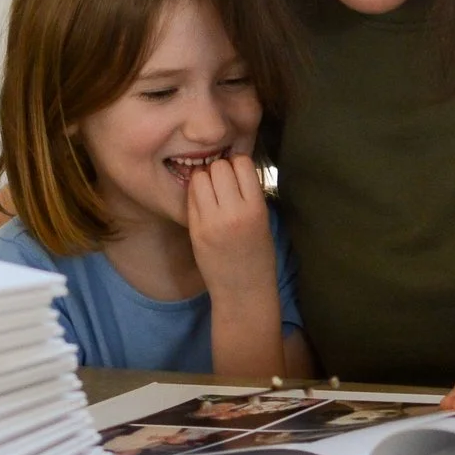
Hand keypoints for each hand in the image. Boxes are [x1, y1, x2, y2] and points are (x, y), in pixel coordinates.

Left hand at [183, 154, 273, 295]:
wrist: (243, 291)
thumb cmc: (258, 255)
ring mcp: (210, 222)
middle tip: (224, 182)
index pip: (242, 163)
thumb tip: (232, 165)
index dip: (239, 164)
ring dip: (205, 178)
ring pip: (200, 177)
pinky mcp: (194, 229)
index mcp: (255, 209)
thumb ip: (249, 193)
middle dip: (220, 169)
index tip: (239, 174)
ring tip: (212, 192)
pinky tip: (204, 203)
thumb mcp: (263, 220)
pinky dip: (196, 193)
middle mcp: (232, 213)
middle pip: (219, 167)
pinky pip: (191, 196)